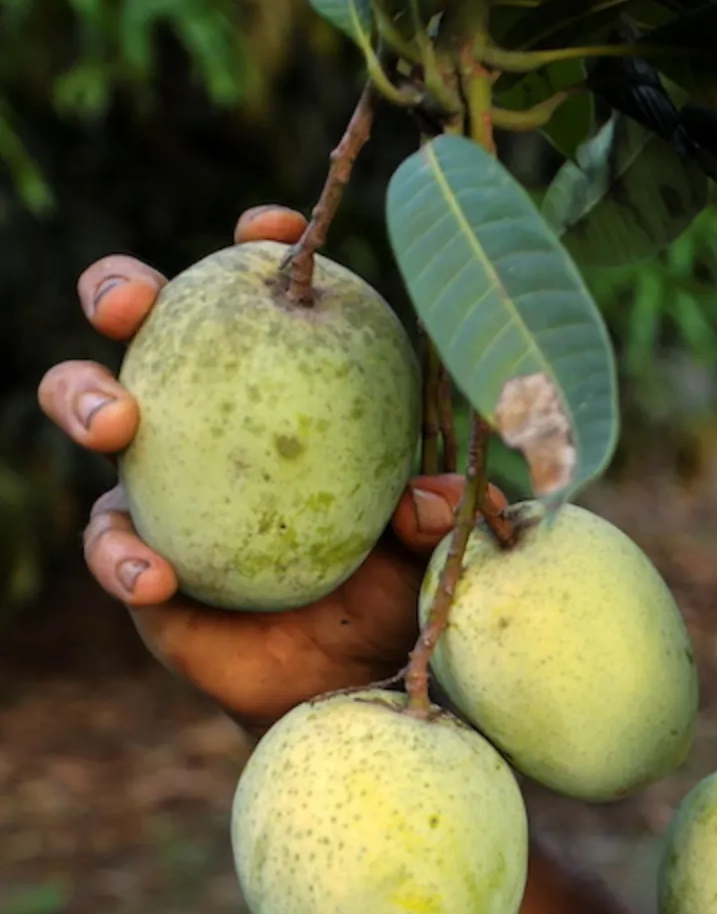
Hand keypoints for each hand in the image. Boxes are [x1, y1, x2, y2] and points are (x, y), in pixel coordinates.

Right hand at [38, 206, 498, 736]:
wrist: (355, 684)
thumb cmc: (398, 590)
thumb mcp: (431, 548)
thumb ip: (433, 514)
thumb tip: (431, 495)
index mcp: (283, 390)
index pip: (263, 299)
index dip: (261, 251)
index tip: (276, 229)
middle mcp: (209, 420)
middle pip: (146, 327)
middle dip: (124, 291)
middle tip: (133, 301)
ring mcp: (162, 481)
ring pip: (96, 413)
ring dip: (87, 399)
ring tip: (115, 422)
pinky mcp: (138, 554)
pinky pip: (113, 544)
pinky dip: (125, 555)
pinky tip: (155, 575)